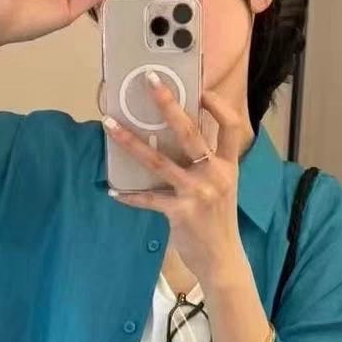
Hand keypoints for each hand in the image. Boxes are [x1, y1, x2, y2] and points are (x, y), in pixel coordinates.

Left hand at [104, 74, 253, 287]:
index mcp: (228, 166)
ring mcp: (197, 194)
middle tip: (150, 81)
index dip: (217, 105)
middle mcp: (215, 175)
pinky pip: (148, 199)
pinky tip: (114, 192)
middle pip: (191, 133)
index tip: (200, 90)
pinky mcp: (180, 213)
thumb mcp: (221, 187)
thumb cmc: (218, 221)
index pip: (231, 126)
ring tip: (109, 125)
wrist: (223, 260)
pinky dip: (130, 196)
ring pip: (159, 162)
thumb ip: (207, 164)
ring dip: (131, 142)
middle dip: (169, 105)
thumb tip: (178, 139)